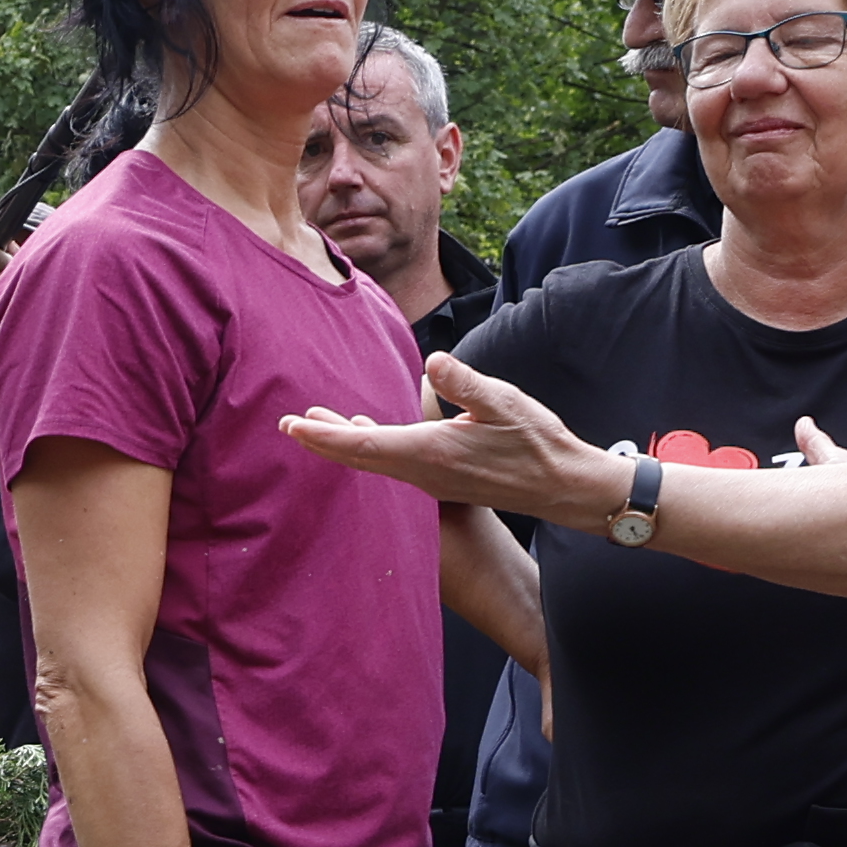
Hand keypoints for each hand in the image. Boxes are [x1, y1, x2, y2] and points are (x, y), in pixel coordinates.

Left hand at [281, 349, 613, 525]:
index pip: (364, 445)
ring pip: (374, 461)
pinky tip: (363, 432)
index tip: (292, 427)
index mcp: (431, 452)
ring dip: (342, 442)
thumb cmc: (537, 442)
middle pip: (359, 457)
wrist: (561, 485)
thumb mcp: (506, 403)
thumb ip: (467, 383)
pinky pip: (393, 462)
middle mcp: (423, 472)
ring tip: (312, 425)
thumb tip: (434, 362)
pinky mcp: (441, 478)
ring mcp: (431, 479)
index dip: (325, 436)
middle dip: (321, 441)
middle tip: (285, 426)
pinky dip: (369, 446)